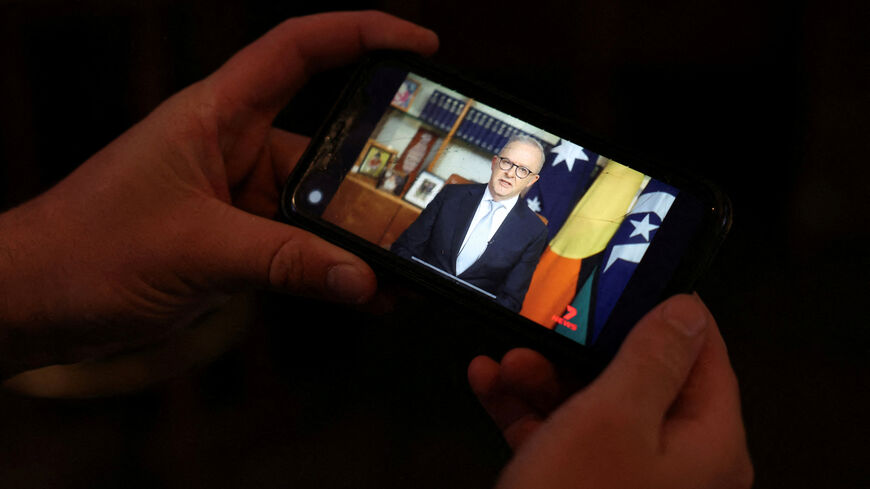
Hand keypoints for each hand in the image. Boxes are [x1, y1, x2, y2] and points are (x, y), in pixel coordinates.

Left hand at [0, 11, 437, 373]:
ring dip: (355, 235)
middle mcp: (231, 149)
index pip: (297, 52)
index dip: (361, 36)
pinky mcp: (234, 242)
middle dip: (376, 169)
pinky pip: (299, 247)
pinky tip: (362, 291)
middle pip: (324, 143)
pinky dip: (330, 267)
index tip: (419, 47)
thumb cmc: (84, 252)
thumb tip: (360, 277)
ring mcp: (235, 199)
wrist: (33, 303)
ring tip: (399, 263)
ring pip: (316, 206)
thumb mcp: (196, 250)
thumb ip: (284, 263)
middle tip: (425, 195)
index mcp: (214, 116)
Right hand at [468, 294, 752, 488]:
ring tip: (502, 363)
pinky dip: (525, 412)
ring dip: (541, 378)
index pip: (703, 354)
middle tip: (541, 324)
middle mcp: (676, 461)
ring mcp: (627, 479)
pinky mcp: (583, 488)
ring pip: (591, 406)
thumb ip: (654, 357)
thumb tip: (689, 308)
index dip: (666, 310)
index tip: (622, 276)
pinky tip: (487, 384)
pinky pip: (560, 438)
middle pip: (637, 378)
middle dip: (579, 348)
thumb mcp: (613, 417)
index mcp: (706, 442)